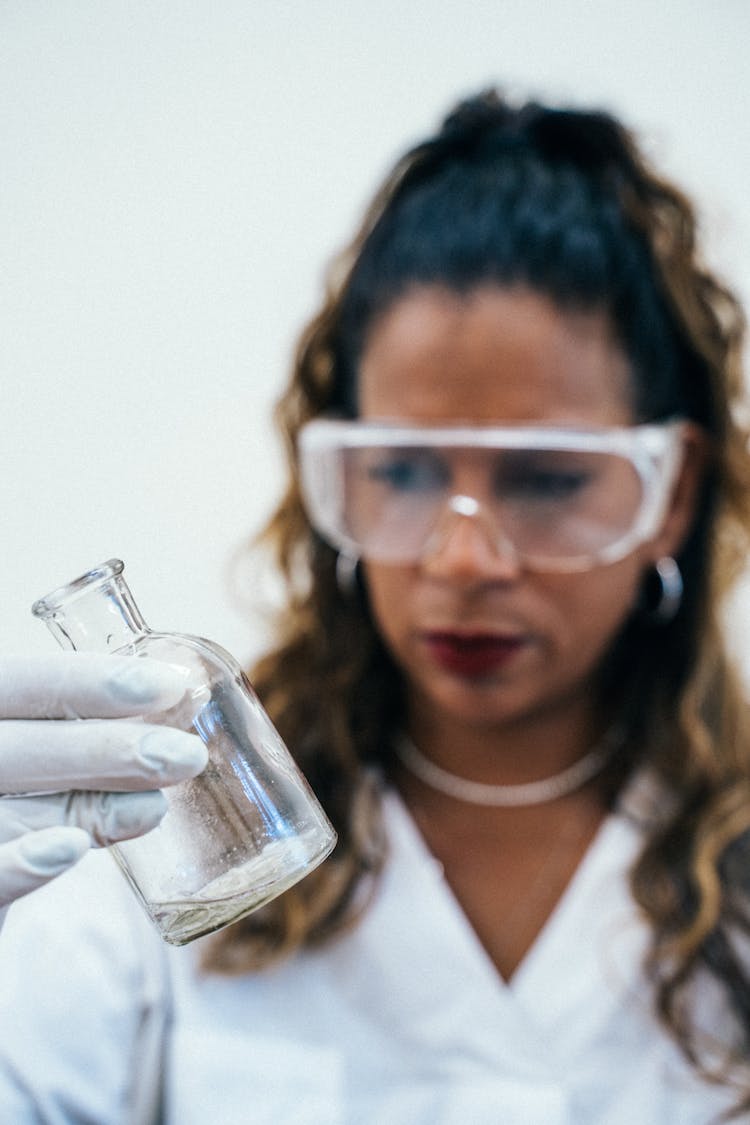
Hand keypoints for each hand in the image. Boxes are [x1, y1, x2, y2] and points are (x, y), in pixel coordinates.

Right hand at [0, 654, 206, 913]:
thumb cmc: (6, 798)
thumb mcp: (33, 760)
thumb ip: (83, 739)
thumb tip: (180, 709)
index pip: (17, 682)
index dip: (89, 680)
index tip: (170, 686)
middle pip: (14, 747)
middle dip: (106, 748)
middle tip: (187, 756)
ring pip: (4, 811)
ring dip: (82, 806)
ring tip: (155, 808)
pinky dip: (18, 865)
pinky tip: (70, 850)